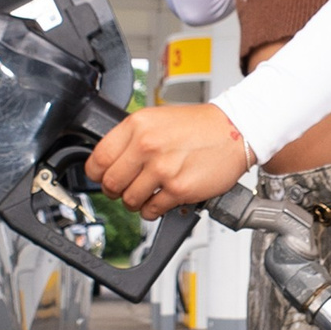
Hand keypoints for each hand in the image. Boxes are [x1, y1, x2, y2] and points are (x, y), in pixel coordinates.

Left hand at [87, 101, 248, 218]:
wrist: (235, 130)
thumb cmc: (199, 126)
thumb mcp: (156, 119)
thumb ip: (131, 138)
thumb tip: (108, 161)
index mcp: (138, 125)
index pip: (98, 158)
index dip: (96, 173)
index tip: (101, 177)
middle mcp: (147, 145)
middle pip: (110, 183)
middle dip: (114, 190)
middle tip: (123, 188)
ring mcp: (163, 169)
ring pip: (129, 200)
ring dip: (134, 202)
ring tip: (146, 193)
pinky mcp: (179, 189)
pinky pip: (151, 210)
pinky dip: (152, 210)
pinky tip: (160, 200)